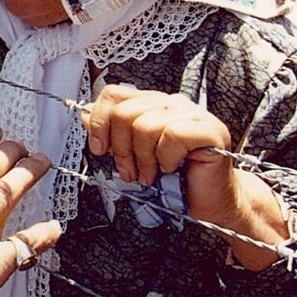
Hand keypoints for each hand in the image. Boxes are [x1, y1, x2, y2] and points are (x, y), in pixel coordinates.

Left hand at [82, 85, 285, 268]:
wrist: (212, 202)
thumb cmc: (175, 181)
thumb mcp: (134, 156)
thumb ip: (112, 134)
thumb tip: (84, 114)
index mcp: (152, 104)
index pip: (115, 94)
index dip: (100, 121)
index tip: (99, 149)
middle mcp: (172, 103)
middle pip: (125, 111)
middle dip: (120, 149)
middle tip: (130, 172)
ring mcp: (193, 113)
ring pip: (146, 125)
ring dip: (143, 159)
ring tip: (150, 175)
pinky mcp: (210, 130)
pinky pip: (173, 135)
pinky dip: (166, 159)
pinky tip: (172, 168)